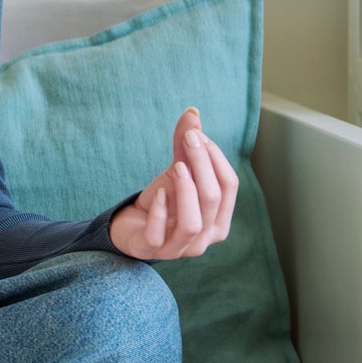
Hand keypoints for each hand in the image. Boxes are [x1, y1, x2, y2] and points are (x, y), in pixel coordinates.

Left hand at [107, 108, 237, 261]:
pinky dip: (161, 211)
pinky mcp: (151, 250)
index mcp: (219, 219)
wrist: (132, 226)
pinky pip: (158, 234)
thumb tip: (192, 112)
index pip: (229, 186)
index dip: (216, 157)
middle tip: (188, 139)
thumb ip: (186, 146)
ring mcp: (179, 248)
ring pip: (193, 223)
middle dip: (202, 164)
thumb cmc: (163, 201)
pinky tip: (160, 192)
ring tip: (176, 166)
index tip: (197, 134)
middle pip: (213, 199)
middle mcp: (205, 238)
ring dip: (187, 190)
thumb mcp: (176, 172)